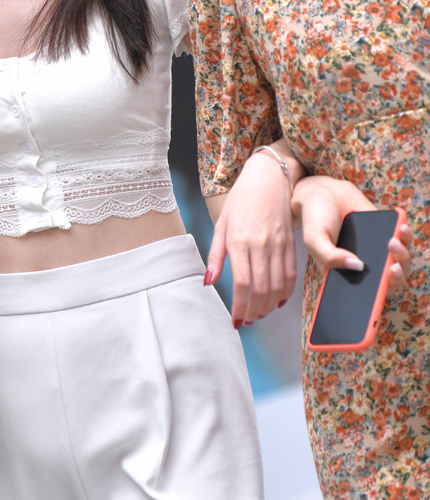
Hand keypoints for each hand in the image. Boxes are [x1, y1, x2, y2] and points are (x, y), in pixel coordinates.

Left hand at [205, 150, 297, 327]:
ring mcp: (278, 244)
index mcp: (239, 240)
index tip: (237, 321)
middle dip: (255, 311)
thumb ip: (215, 256)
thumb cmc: (241, 200)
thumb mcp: (221, 224)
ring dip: (270, 306)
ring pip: (278, 285)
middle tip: (249, 322)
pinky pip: (291, 274)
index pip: (242, 283)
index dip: (240, 307)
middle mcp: (260, 244)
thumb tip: (209, 282)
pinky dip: (286, 292)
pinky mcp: (291, 243)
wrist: (270, 177)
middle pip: (261, 288)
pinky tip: (278, 301)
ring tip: (260, 314)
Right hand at [294, 176, 412, 285]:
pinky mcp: (386, 232)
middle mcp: (364, 266)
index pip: (365, 294)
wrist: (325, 192)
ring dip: (403, 254)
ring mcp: (377, 250)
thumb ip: (329, 257)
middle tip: (393, 267)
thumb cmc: (316, 219)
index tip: (381, 288)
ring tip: (393, 240)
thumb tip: (357, 266)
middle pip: (388, 280)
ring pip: (399, 261)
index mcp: (345, 274)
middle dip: (396, 275)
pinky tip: (401, 228)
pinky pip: (403, 240)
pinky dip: (406, 236)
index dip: (377, 296)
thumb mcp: (313, 239)